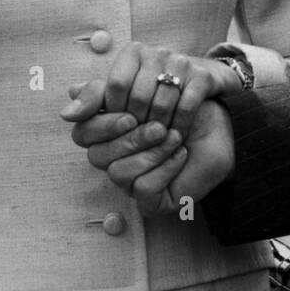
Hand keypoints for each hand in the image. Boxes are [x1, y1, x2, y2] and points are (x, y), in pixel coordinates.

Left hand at [62, 41, 240, 136]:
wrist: (201, 82)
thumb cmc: (152, 90)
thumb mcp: (121, 93)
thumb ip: (94, 101)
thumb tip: (66, 114)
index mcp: (132, 52)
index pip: (115, 85)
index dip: (115, 111)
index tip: (120, 126)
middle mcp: (156, 51)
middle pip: (138, 97)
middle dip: (137, 124)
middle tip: (138, 138)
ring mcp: (181, 62)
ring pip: (162, 103)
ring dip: (159, 129)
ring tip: (157, 141)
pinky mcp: (201, 76)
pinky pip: (186, 106)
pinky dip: (180, 125)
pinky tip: (177, 135)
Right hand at [94, 98, 233, 215]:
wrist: (219, 127)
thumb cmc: (181, 107)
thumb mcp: (145, 89)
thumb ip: (108, 88)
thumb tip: (71, 90)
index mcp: (106, 135)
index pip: (82, 135)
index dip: (102, 125)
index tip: (129, 114)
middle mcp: (113, 161)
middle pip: (98, 157)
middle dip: (131, 139)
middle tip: (160, 126)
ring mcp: (130, 184)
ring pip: (119, 174)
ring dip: (151, 152)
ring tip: (176, 138)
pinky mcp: (150, 202)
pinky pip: (144, 189)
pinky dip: (166, 168)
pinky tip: (182, 154)